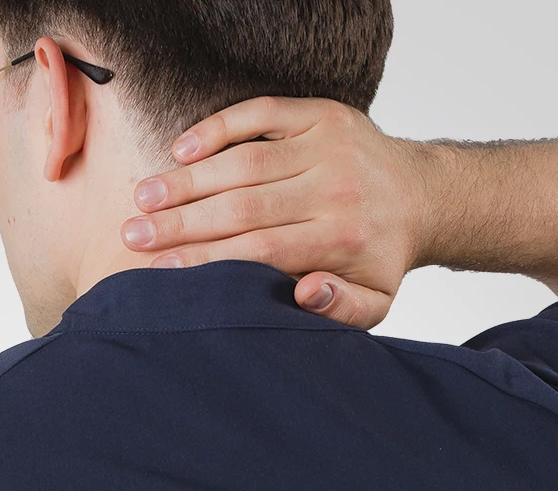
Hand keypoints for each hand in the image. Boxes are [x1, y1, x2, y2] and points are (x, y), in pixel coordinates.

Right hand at [120, 97, 428, 327]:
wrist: (424, 196)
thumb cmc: (380, 257)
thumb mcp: (374, 301)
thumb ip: (342, 310)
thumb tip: (306, 294)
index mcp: (339, 240)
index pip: (259, 250)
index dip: (206, 259)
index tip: (160, 269)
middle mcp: (333, 190)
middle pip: (243, 206)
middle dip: (182, 222)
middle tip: (133, 234)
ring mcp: (327, 146)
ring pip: (244, 162)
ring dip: (189, 179)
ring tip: (144, 198)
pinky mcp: (322, 113)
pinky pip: (262, 113)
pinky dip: (219, 127)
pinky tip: (181, 149)